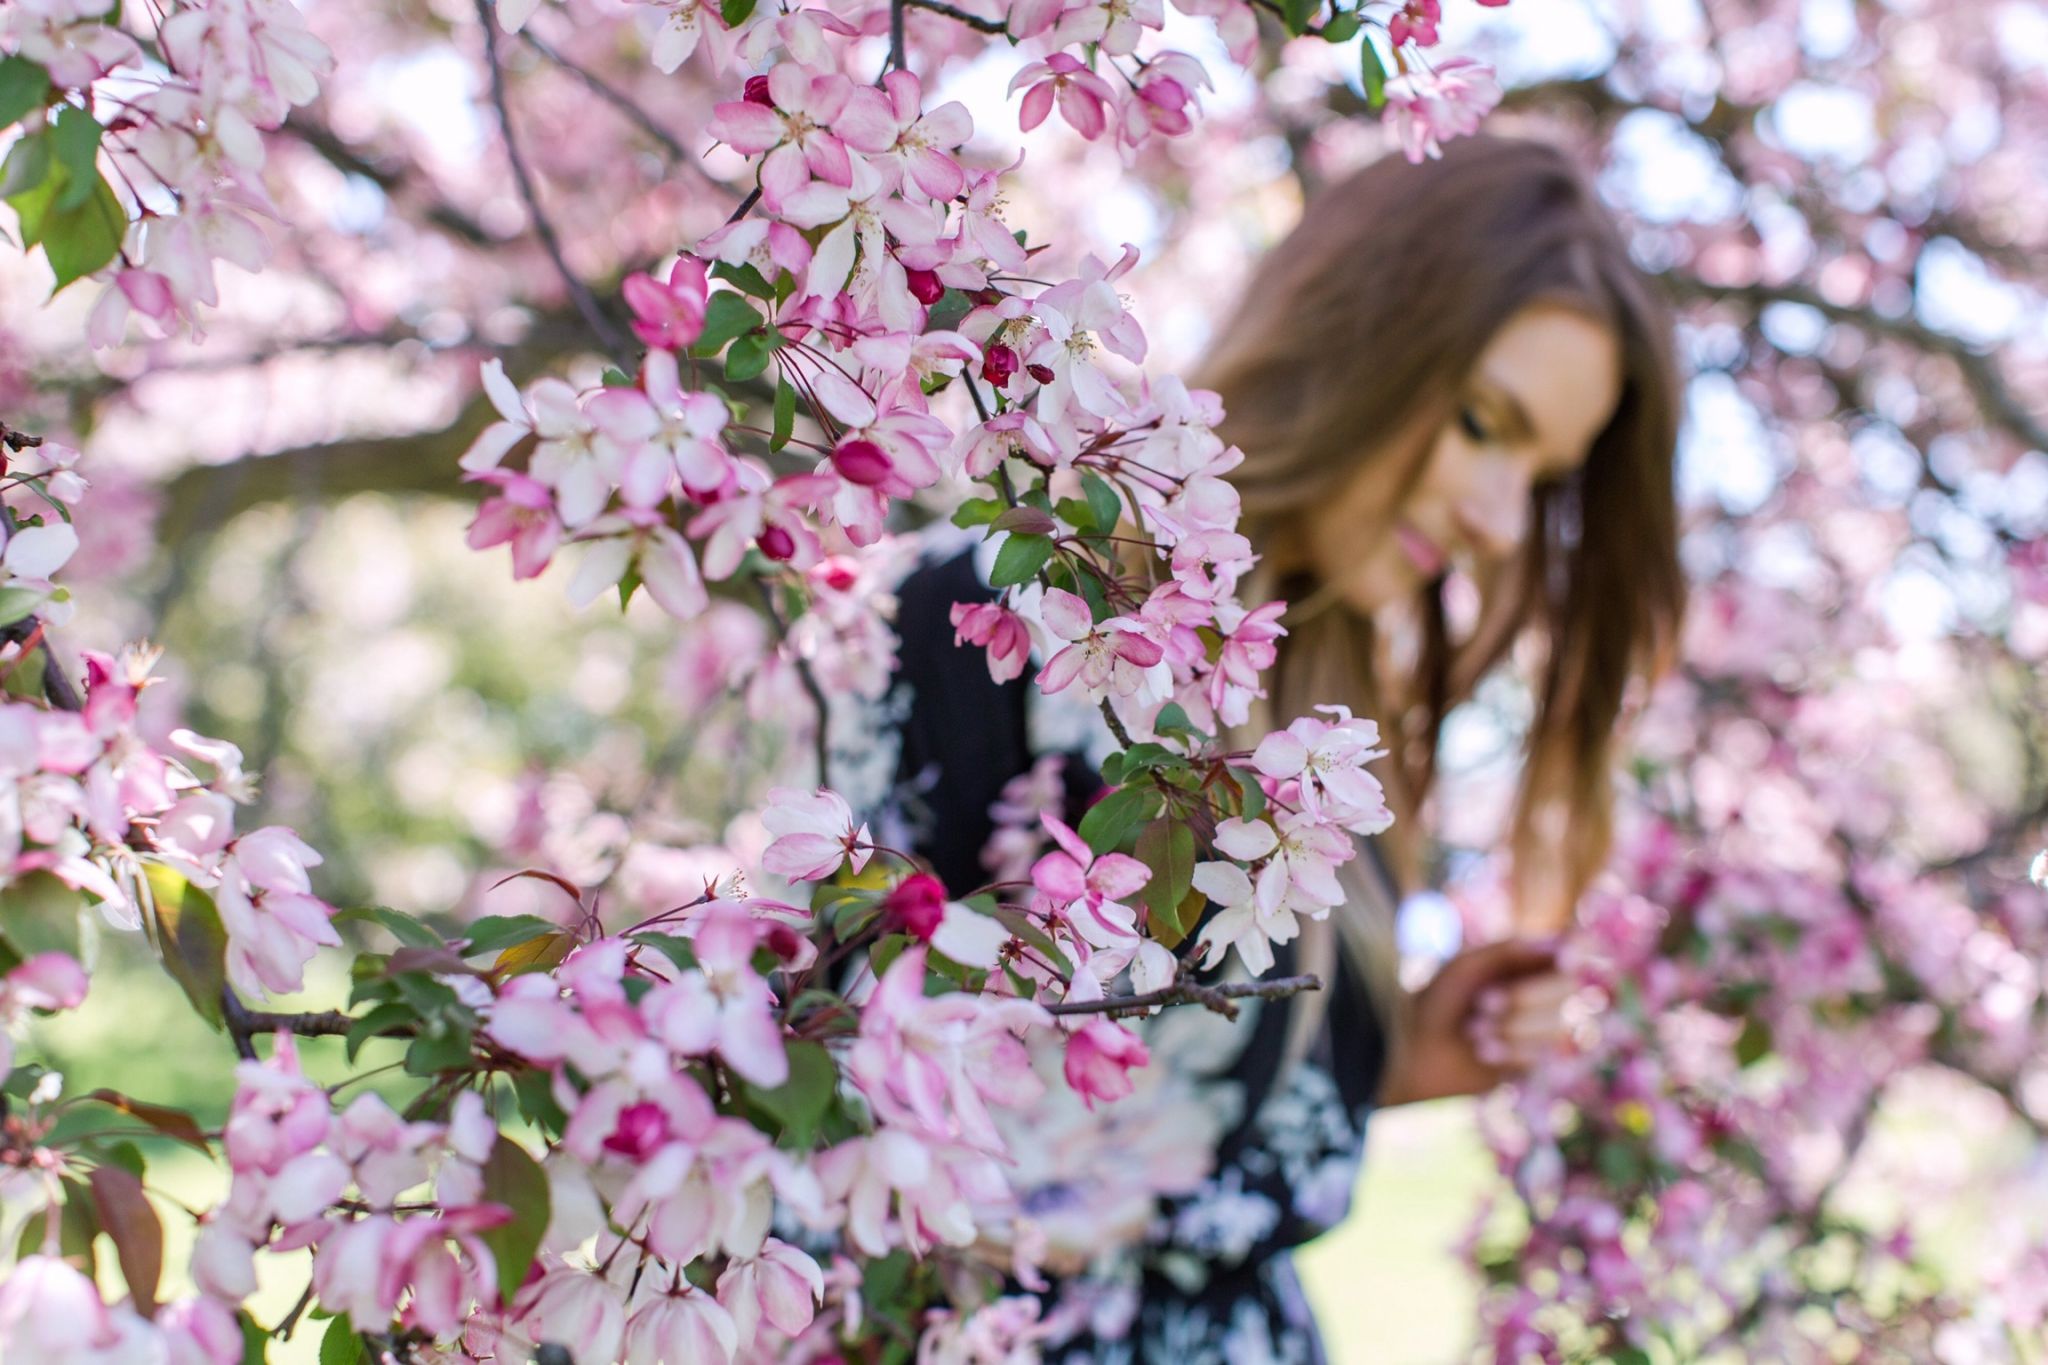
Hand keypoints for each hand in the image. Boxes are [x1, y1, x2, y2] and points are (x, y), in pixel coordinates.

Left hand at [1380, 937, 1573, 1105]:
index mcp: (1528, 960)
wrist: (1417, 1053)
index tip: (1567, 960)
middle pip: (1568, 989)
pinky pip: (1544, 1056)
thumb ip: (1509, 951)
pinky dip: (1510, 1052)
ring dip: (1513, 1028)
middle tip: (1483, 1002)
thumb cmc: (1437, 1001)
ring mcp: (1545, 1028)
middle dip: (1525, 999)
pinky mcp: (1538, 1061)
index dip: (1580, 952)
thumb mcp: (1465, 967)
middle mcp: (1544, 990)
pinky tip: (1483, 1050)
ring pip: (1558, 1026)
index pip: (1575, 949)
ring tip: (1473, 1029)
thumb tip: (1559, 941)